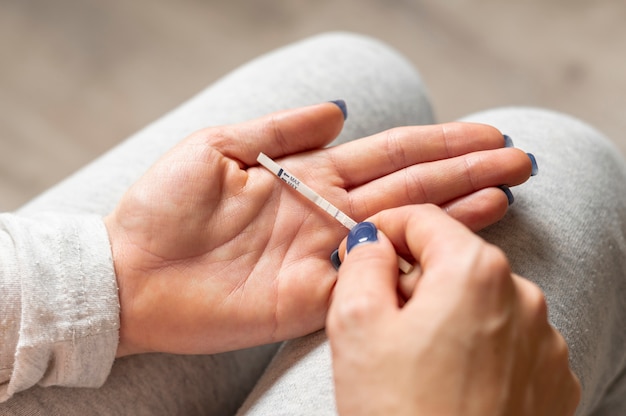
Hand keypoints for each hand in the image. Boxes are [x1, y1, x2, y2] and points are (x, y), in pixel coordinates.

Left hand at [104, 102, 533, 356]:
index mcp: (306, 177)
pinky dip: (411, 267)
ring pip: (402, 231)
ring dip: (454, 213)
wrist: (131, 275)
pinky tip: (451, 252)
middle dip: (464, 172)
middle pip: (410, 189)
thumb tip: (339, 109)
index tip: (484, 133)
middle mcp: (325, 216)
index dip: (437, 143)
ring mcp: (323, 258)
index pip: (387, 154)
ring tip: (502, 194)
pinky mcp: (311, 300)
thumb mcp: (217, 148)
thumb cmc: (163, 209)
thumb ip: (279, 129)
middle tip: (518, 160)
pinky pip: (371, 282)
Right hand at [327, 205, 580, 415]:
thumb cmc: (399, 414)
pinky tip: (448, 380)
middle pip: (454, 259)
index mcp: (475, 271)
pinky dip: (476, 345)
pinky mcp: (551, 379)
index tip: (363, 248)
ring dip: (445, 312)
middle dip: (414, 276)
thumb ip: (363, 263)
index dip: (385, 227)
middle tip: (380, 316)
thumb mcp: (355, 325)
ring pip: (481, 299)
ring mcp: (544, 340)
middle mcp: (523, 296)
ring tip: (414, 359)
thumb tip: (373, 241)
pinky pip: (506, 339)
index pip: (425, 218)